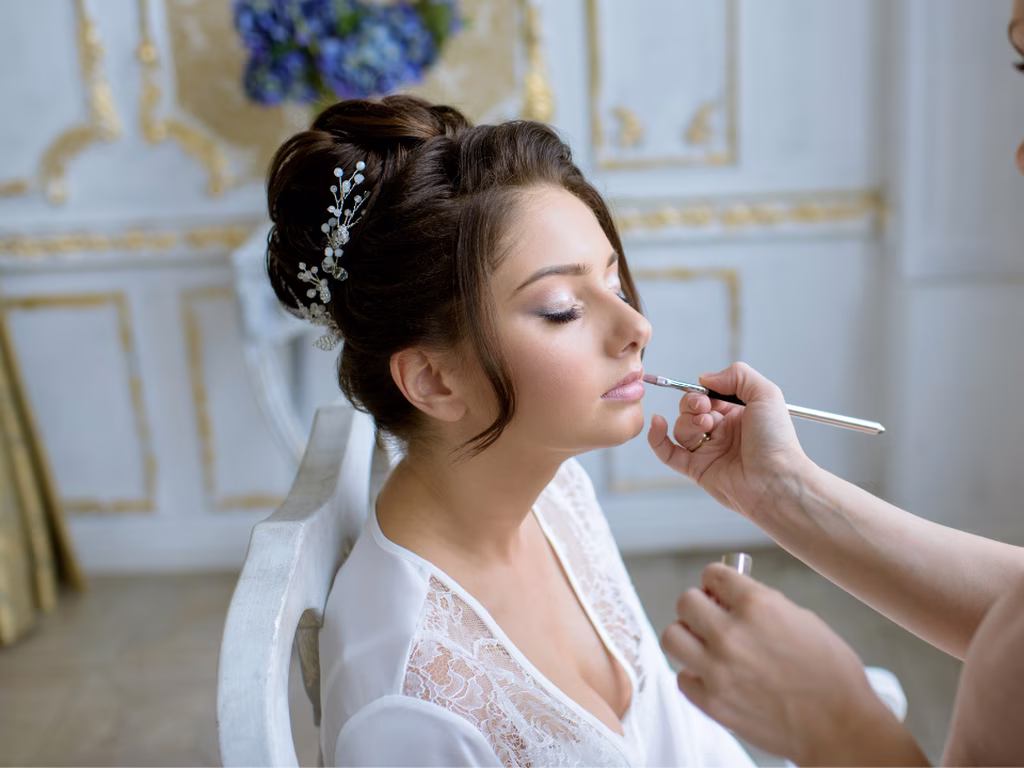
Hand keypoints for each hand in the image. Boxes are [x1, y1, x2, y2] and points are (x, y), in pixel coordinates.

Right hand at [647, 362, 809, 519]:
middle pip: (690, 410)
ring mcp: (708, 451)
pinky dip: (657, 438)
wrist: (776, 480)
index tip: (706, 392)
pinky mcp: (697, 470)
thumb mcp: (766, 394)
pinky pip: (668, 453)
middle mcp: (722, 432)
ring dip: (687, 421)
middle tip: (704, 408)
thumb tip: (704, 379)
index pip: (709, 395)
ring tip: (705, 425)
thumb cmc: (777, 442)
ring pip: (681, 429)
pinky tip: (658, 423)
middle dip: (692, 403)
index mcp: (738, 414)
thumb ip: (737, 375)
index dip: (703, 391)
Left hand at [661, 564, 923, 765]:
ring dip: (688, 637)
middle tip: (711, 617)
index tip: (719, 590)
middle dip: (699, 606)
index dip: (716, 581)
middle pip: (685, 602)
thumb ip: (761, 603)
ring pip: (672, 636)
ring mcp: (717, 669)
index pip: (712, 574)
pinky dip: (695, 676)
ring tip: (705, 645)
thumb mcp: (802, 619)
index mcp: (757, 605)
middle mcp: (731, 633)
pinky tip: (714, 677)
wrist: (841, 727)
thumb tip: (732, 596)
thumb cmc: (832, 674)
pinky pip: (683, 678)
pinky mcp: (712, 702)